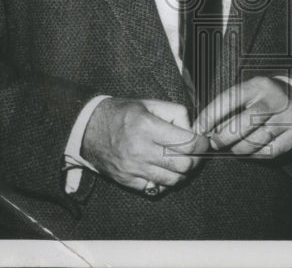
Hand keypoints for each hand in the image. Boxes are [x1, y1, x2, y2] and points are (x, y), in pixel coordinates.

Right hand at [82, 97, 209, 193]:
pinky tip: (164, 170)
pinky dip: (166, 182)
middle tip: (196, 153)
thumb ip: (175, 113)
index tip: (203, 141)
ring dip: (183, 172)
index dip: (201, 144)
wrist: (87, 129)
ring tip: (181, 161)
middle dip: (195, 159)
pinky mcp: (127, 181)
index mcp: (146, 126)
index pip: (186, 143)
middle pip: (183, 165)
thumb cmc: (121, 113)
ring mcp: (132, 168)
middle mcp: (140, 149)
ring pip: (173, 180)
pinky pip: (156, 189)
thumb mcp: (149, 103)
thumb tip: (194, 130)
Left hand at [194, 77, 291, 159]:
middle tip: (214, 143)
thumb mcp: (250, 93)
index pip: (229, 100)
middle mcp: (275, 100)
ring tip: (231, 146)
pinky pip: (266, 153)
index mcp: (259, 85)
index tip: (199, 128)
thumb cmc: (265, 100)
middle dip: (222, 138)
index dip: (210, 116)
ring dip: (236, 149)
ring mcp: (287, 119)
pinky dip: (253, 155)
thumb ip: (229, 107)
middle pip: (241, 125)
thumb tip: (204, 128)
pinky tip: (249, 149)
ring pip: (252, 143)